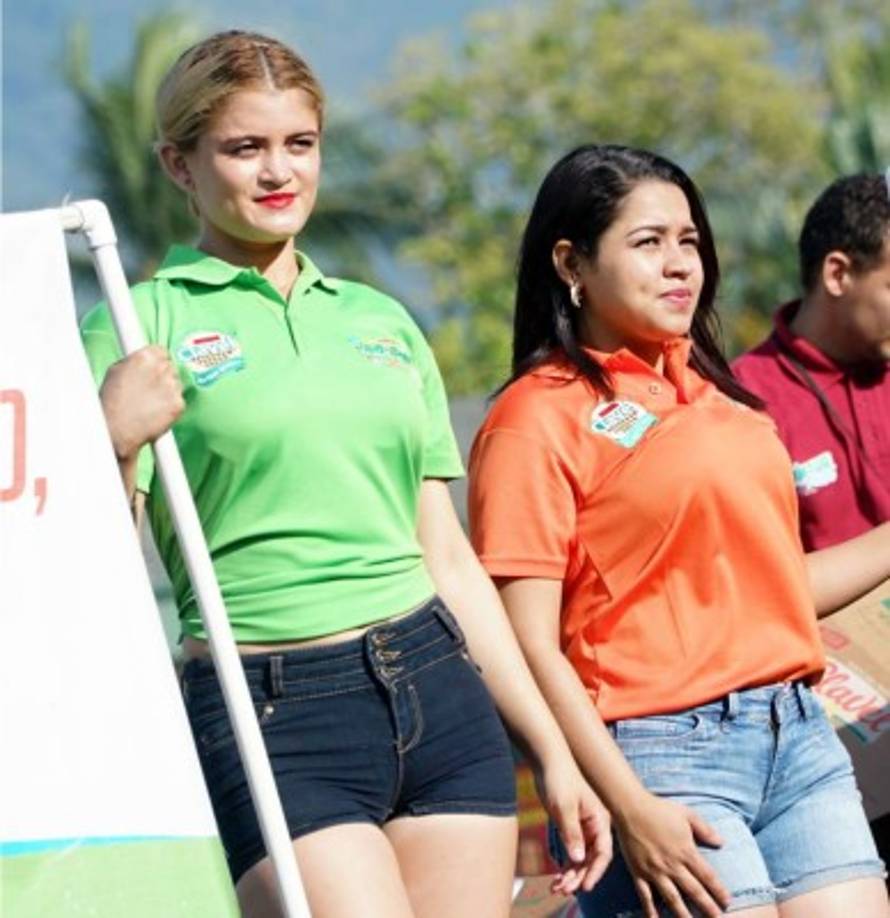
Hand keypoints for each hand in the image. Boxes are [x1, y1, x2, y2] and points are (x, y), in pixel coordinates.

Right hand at [100, 345, 183, 459]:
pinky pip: (179, 401)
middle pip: (170, 367)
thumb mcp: (116, 371)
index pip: (161, 351)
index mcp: (145, 357)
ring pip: (176, 384)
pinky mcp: (179, 404)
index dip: (156, 362)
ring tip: (149, 403)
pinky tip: (155, 412)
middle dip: (162, 376)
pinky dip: (170, 406)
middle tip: (148, 390)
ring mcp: (172, 387)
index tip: (152, 370)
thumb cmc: (111, 402)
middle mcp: (161, 369)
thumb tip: (145, 357)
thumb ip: (134, 361)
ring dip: (168, 391)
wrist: (116, 430)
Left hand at [534, 759, 612, 895]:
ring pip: (581, 858)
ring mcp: (584, 827)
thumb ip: (571, 833)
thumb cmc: (559, 779)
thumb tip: (578, 859)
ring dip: (570, 874)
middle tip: (563, 890)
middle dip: (579, 876)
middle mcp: (595, 826)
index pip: (603, 853)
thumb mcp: (564, 807)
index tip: (584, 886)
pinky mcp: (572, 827)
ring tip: (557, 888)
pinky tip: (557, 877)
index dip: (595, 871)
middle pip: (591, 859)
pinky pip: (572, 851)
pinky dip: (565, 864)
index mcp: (600, 820)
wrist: (548, 760)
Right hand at [615, 793, 729, 917]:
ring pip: (672, 898)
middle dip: (707, 908)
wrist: (631, 807)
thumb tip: (721, 842)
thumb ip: (705, 829)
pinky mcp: (639, 872)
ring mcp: (654, 871)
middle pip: (693, 891)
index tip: (728, 903)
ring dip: (683, 915)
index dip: (718, 890)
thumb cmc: (659, 809)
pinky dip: (651, 911)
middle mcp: (672, 865)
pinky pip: (646, 896)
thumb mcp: (687, 814)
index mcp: (685, 851)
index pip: (707, 876)